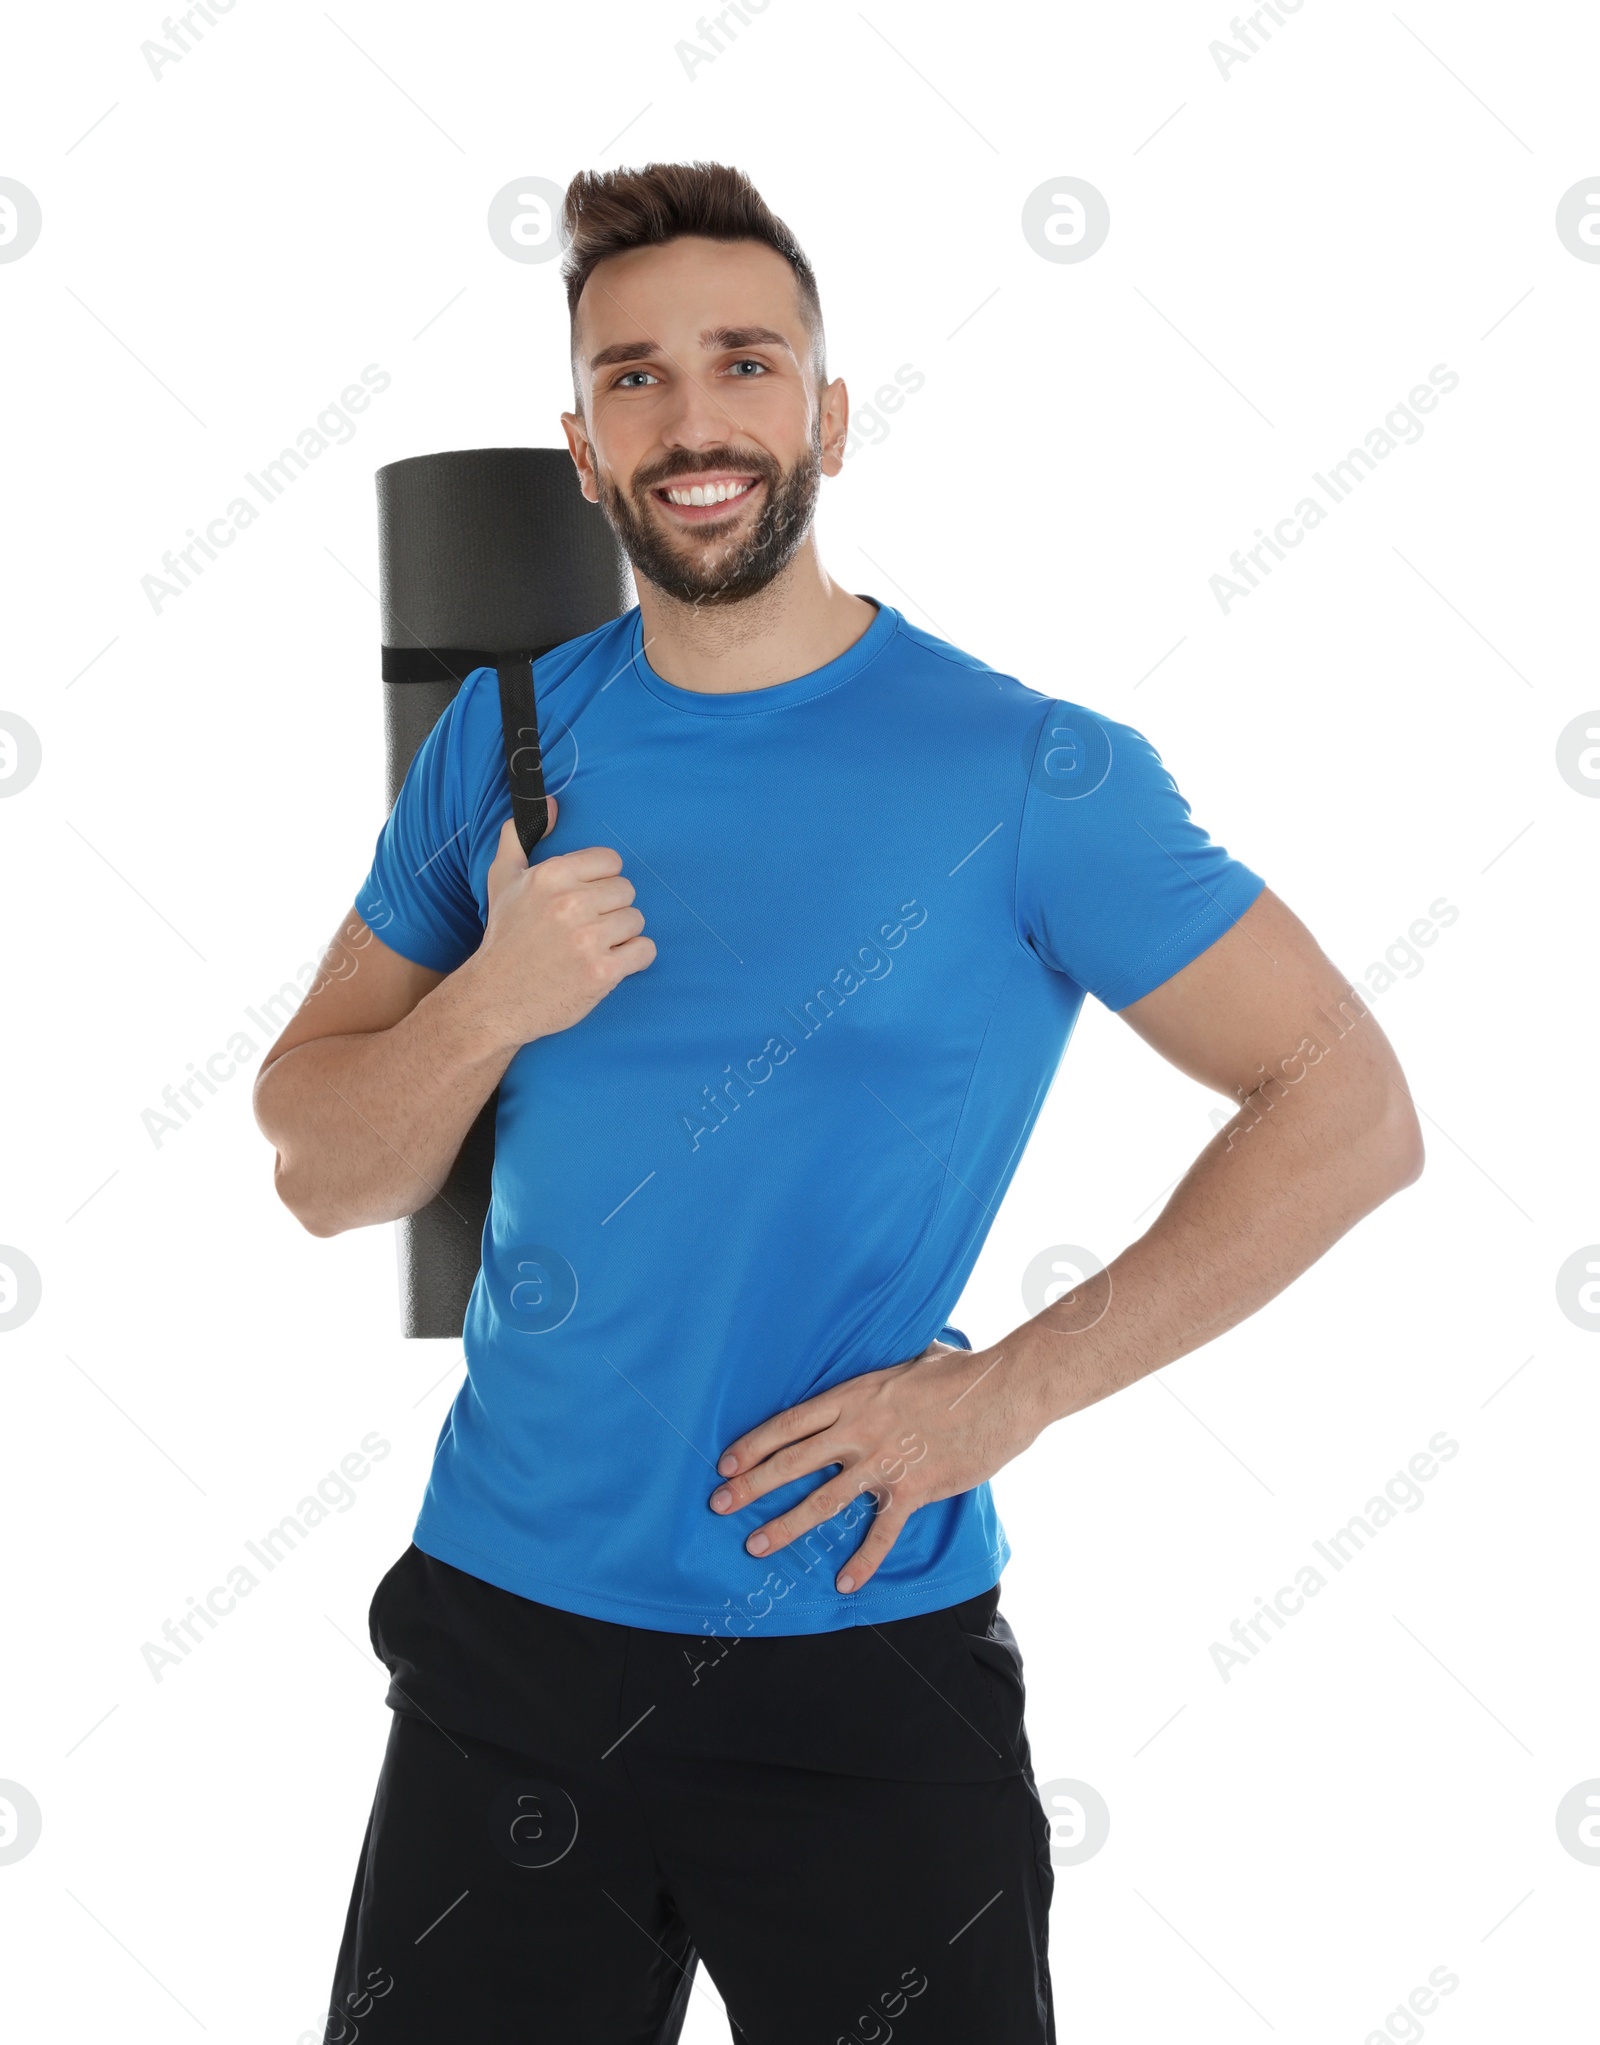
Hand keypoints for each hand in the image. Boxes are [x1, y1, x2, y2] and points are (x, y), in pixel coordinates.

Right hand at [469, 796, 655, 1049]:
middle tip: (587, 929)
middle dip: (612, 911)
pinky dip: (633, 960)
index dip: (601, 883)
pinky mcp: (602, 972)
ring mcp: (588, 939)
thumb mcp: (502, 881)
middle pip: (627, 891)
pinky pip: (645, 951)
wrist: (494, 999)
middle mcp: (570, 903)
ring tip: (593, 948)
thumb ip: (519, 837)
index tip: (584, 902)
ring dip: (621, 937)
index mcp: (551, 875)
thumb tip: (550, 803)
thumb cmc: (504, 938)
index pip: (611, 862)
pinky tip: (608, 965)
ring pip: (637, 921)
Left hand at [708, 1338, 1044, 1594]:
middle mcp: (861, 1430)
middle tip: (719, 1506)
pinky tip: (845, 1582)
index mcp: (854, 1396)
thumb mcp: (908, 1361)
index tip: (725, 1464)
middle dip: (751, 1487)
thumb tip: (875, 1374)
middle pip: (793, 1463)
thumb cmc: (959, 1372)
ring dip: (787, 1526)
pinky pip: (881, 1532)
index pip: (790, 1424)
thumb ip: (881, 1378)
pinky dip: (863, 1560)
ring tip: (756, 1546)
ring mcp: (885, 1462)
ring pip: (824, 1500)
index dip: (754, 1445)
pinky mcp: (914, 1489)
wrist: (1004, 1391)